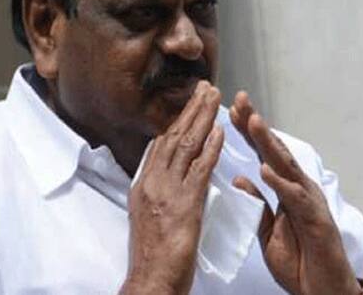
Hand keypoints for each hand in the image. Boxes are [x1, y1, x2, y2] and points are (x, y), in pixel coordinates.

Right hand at [120, 81, 223, 294]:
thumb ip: (159, 190)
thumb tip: (170, 173)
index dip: (176, 120)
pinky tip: (219, 130)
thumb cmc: (153, 252)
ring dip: (202, 118)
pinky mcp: (184, 203)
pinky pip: (199, 168)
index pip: (161, 143)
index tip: (189, 103)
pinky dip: (210, 147)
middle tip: (204, 88)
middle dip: (190, 109)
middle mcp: (152, 181)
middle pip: (172, 136)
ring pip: (185, 145)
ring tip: (214, 97)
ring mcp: (167, 190)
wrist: (151, 278)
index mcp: (143, 184)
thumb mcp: (147, 213)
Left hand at [230, 91, 361, 294]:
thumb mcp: (267, 228)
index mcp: (284, 187)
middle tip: (239, 100)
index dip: (246, 131)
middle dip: (255, 124)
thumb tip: (240, 177)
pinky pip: (296, 199)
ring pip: (286, 166)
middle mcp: (297, 187)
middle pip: (273, 150)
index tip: (229, 109)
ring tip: (251, 121)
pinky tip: (266, 169)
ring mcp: (308, 201)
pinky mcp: (316, 221)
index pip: (261, 153)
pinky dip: (281, 183)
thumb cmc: (298, 258)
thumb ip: (256, 202)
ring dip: (268, 144)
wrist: (320, 290)